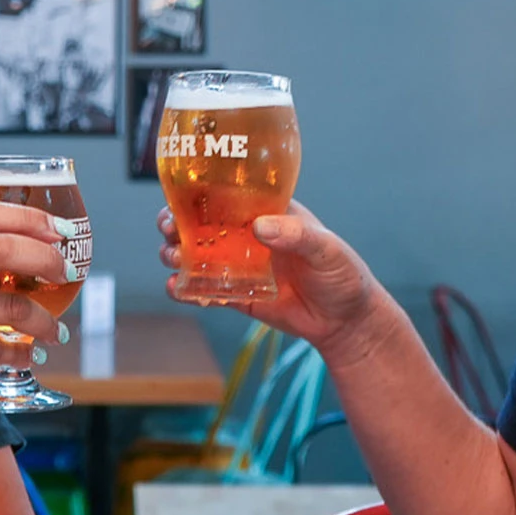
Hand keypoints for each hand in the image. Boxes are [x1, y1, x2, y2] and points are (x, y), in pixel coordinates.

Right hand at [0, 203, 73, 413]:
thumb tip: (3, 252)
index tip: (56, 229)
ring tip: (54, 331)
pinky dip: (16, 354)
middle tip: (66, 270)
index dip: (26, 218)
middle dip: (46, 259)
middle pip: (2, 250)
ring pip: (6, 306)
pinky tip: (26, 355)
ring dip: (41, 319)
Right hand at [156, 202, 397, 363]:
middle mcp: (247, 236)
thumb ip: (297, 234)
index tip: (181, 197)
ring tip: (174, 258)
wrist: (346, 321)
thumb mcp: (327, 249)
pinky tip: (178, 288)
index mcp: (268, 213)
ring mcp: (239, 266)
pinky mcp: (237, 296)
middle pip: (201, 223)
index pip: (228, 195)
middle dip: (177, 223)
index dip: (200, 194)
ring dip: (177, 254)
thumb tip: (261, 226)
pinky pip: (204, 290)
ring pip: (196, 255)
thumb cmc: (343, 274)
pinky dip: (187, 289)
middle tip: (169, 229)